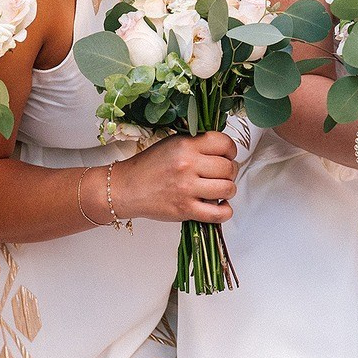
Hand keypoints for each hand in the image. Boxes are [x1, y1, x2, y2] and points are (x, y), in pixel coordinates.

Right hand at [110, 132, 237, 225]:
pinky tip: (219, 206)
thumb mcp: (172, 143)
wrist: (126, 188)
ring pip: (228, 188)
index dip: (230, 150)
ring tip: (220, 190)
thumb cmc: (149, 166)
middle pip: (229, 167)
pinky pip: (219, 213)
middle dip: (230, 171)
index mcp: (186, 145)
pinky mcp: (186, 210)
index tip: (227, 156)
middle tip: (222, 175)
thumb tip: (224, 151)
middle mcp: (188, 165)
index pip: (224, 143)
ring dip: (228, 190)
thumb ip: (197, 143)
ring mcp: (187, 189)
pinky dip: (225, 211)